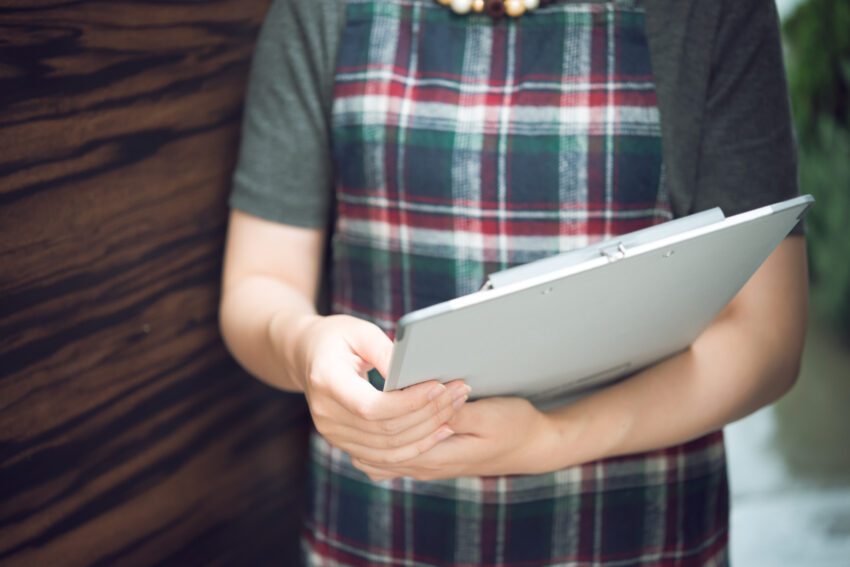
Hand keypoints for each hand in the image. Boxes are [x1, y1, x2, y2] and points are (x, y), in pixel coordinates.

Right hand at [292, 314, 470, 464]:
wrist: (306, 356)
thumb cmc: (337, 338)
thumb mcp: (359, 331)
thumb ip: (386, 351)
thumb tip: (416, 371)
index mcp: (326, 381)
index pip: (371, 407)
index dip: (409, 402)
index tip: (439, 385)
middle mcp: (326, 415)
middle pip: (385, 431)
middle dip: (428, 414)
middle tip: (459, 392)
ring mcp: (333, 435)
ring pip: (389, 450)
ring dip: (428, 432)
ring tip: (455, 409)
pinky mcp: (346, 444)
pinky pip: (385, 456)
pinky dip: (416, 446)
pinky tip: (439, 430)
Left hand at [351, 396, 559, 480]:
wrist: (531, 447)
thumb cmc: (514, 426)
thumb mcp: (490, 415)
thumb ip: (456, 412)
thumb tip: (427, 400)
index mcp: (438, 456)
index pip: (393, 439)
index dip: (382, 412)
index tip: (383, 383)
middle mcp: (426, 467)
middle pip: (376, 452)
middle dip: (367, 423)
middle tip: (366, 385)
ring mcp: (424, 468)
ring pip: (376, 459)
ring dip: (367, 434)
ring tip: (364, 401)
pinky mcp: (426, 462)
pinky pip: (386, 460)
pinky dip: (374, 443)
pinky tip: (375, 420)